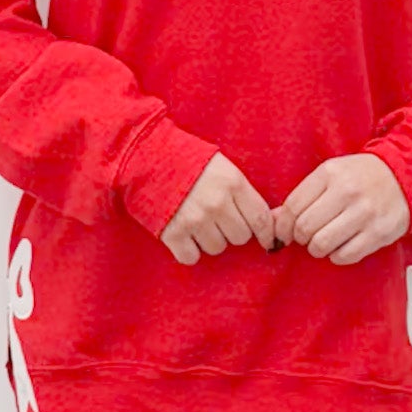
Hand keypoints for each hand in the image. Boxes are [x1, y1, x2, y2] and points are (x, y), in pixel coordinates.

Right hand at [159, 152, 278, 265]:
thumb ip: (240, 191)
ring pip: (217, 248)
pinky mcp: (172, 233)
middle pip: (240, 237)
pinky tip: (182, 234)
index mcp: (232, 183)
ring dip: (209, 240)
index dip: (266, 233)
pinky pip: (191, 257)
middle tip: (216, 218)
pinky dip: (188, 250)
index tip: (267, 241)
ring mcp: (195, 219)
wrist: (144, 154)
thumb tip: (264, 223)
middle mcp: (217, 203)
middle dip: (231, 230)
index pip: (261, 219)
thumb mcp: (221, 166)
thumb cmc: (185, 158)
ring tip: (196, 221)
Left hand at [271, 153, 410, 265]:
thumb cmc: (360, 178)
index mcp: (330, 173)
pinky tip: (342, 245)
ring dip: (317, 249)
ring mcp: (365, 213)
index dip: (284, 226)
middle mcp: (347, 192)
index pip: (293, 207)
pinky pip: (345, 256)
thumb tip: (274, 221)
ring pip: (322, 244)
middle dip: (301, 238)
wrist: (404, 176)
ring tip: (323, 241)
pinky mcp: (379, 233)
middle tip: (307, 237)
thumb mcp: (330, 176)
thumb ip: (302, 196)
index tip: (285, 233)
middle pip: (305, 228)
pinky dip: (337, 256)